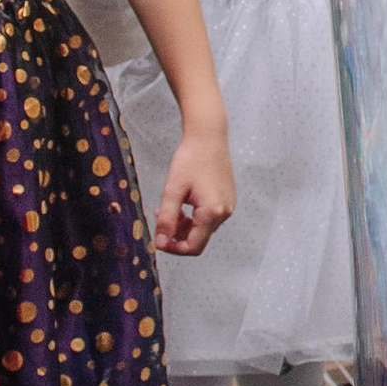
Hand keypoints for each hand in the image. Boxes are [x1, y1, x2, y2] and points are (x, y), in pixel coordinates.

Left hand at [150, 123, 234, 255]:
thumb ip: (166, 219)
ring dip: (184, 225)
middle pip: (199, 238)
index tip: (158, 239)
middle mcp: (224, 212)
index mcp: (212, 212)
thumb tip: (160, 243)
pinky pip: (209, 217)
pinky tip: (182, 203)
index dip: (174, 248)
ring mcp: (228, 206)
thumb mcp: (173, 190)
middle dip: (177, 234)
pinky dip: (194, 216)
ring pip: (203, 228)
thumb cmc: (190, 159)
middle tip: (160, 217)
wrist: (209, 136)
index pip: (194, 246)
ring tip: (169, 208)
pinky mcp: (227, 199)